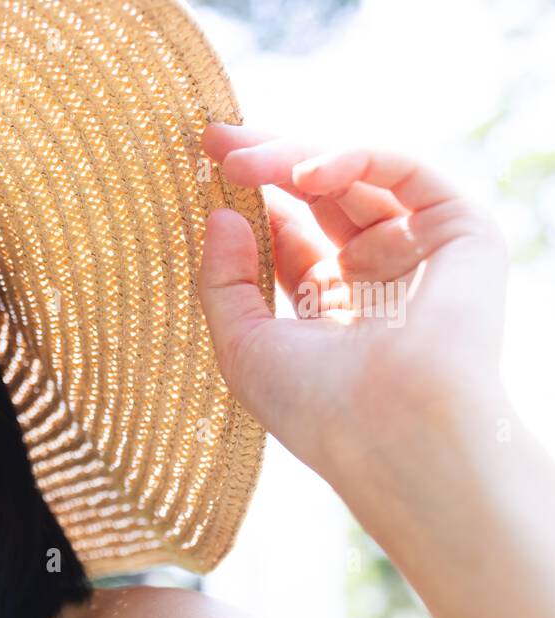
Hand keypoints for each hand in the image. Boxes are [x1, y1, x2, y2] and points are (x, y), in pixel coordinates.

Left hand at [196, 123, 510, 484]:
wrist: (393, 433)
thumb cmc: (315, 407)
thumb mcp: (242, 342)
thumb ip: (224, 278)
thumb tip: (218, 211)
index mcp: (330, 305)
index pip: (287, 232)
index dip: (248, 198)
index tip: (203, 165)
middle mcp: (375, 274)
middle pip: (317, 196)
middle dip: (265, 162)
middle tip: (214, 137)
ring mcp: (418, 250)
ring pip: (354, 177)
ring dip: (293, 159)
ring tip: (239, 160)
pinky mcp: (459, 232)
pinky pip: (405, 172)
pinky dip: (354, 158)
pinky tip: (304, 172)